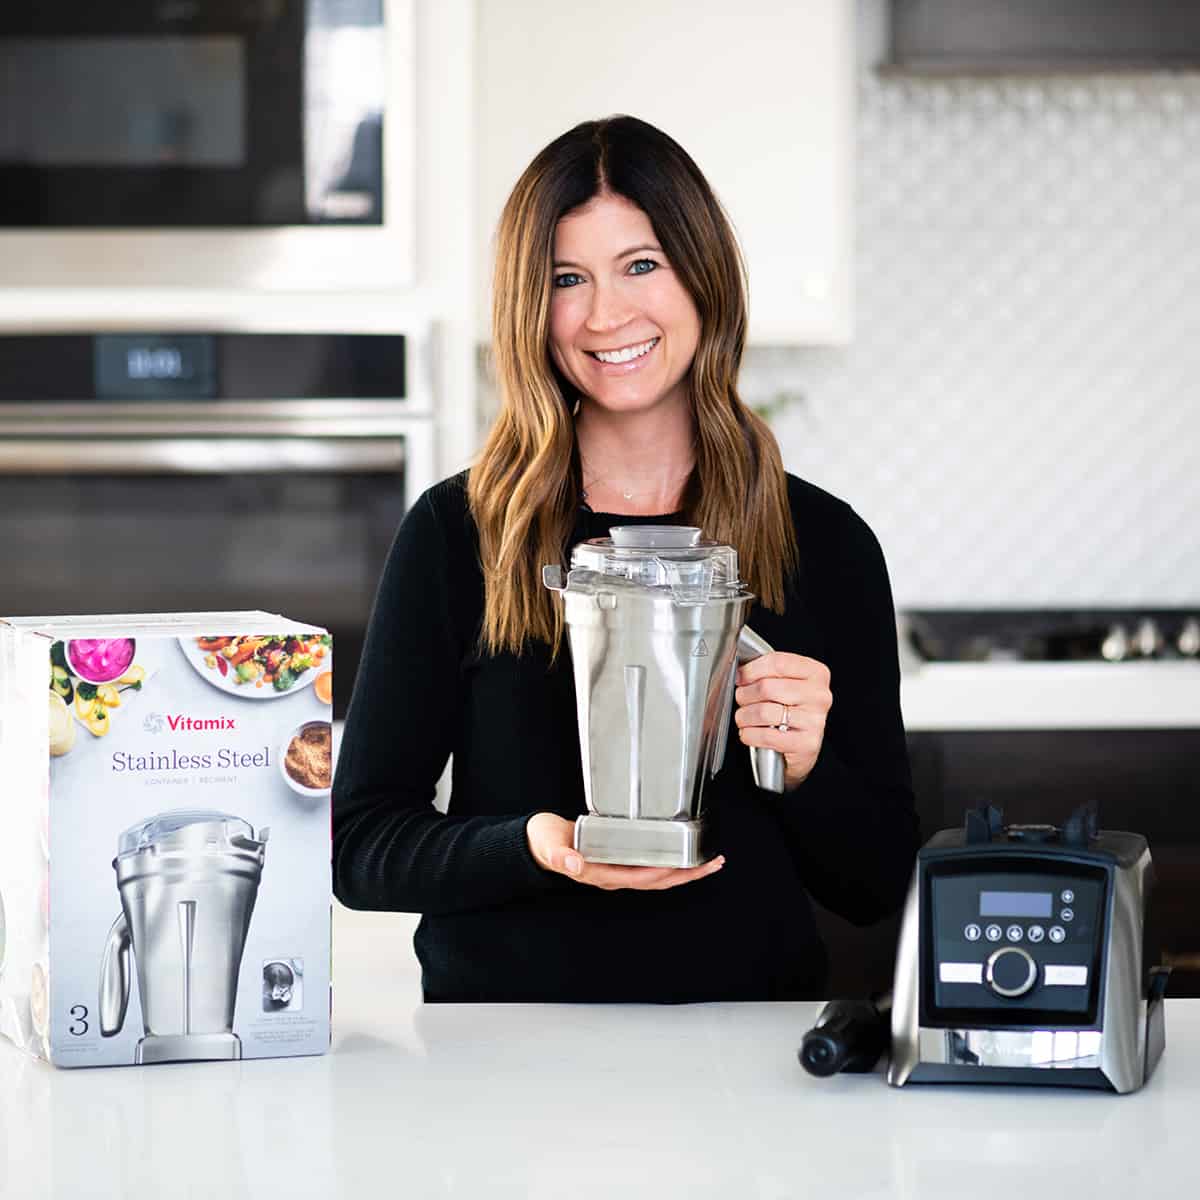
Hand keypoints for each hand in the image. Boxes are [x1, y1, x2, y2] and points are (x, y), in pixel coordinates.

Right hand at [525, 812, 724, 890]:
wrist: (537, 842)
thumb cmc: (544, 843)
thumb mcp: (550, 846)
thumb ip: (561, 855)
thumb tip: (574, 864)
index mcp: (600, 874)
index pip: (639, 877)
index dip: (663, 873)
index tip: (684, 865)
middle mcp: (613, 875)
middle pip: (657, 881)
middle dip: (686, 875)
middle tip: (712, 864)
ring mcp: (617, 869)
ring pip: (658, 876)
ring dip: (684, 871)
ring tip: (708, 862)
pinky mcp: (618, 859)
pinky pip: (650, 865)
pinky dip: (670, 861)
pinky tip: (682, 855)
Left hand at [734, 652, 831, 788]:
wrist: (801, 745)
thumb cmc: (790, 709)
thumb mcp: (786, 683)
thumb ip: (769, 672)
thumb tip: (741, 673)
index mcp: (816, 673)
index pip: (777, 663)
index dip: (751, 670)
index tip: (741, 677)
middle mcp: (819, 696)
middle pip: (767, 687)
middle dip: (745, 695)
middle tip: (742, 700)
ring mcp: (815, 721)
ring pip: (764, 712)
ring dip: (744, 716)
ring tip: (744, 718)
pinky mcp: (806, 744)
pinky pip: (766, 736)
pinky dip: (749, 734)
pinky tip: (750, 733)